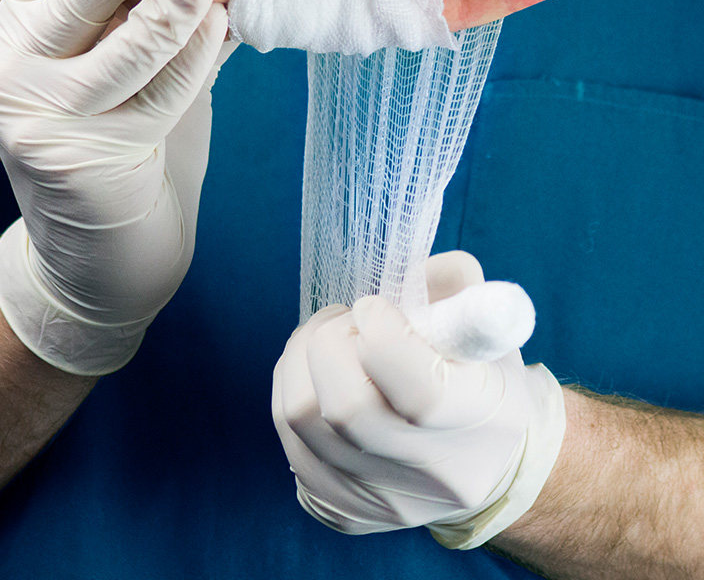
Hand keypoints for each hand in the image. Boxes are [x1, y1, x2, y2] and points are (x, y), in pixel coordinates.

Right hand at [0, 0, 228, 375]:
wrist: (107, 257)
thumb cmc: (125, 157)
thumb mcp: (120, 75)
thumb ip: (139, 20)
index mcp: (20, 41)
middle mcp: (11, 72)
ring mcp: (36, 117)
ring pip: (122, 45)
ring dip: (170, 8)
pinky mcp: (73, 157)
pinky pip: (157, 96)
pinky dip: (194, 63)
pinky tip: (219, 32)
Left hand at [272, 251, 565, 548]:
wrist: (488, 464)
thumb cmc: (484, 379)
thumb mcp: (488, 325)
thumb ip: (452, 286)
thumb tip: (406, 267)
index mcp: (480, 417)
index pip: (418, 388)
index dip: (380, 333)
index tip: (375, 307)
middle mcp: (432, 472)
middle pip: (343, 408)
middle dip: (326, 342)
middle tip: (344, 321)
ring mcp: (384, 500)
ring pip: (299, 420)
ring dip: (298, 362)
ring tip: (324, 342)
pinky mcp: (346, 511)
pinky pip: (289, 446)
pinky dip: (292, 396)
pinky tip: (318, 382)